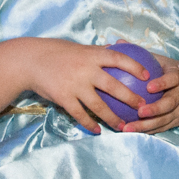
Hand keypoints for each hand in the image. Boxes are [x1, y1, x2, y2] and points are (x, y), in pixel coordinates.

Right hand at [20, 38, 150, 133]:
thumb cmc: (56, 53)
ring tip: (123, 127)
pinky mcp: (64, 98)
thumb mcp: (79, 48)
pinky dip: (90, 124)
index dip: (135, 66)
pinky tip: (97, 130)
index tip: (149, 76)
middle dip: (131, 98)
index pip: (119, 58)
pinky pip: (80, 114)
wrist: (30, 61)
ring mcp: (75, 85)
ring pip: (99, 106)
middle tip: (144, 107)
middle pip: (113, 86)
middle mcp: (86, 70)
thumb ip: (97, 52)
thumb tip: (118, 49)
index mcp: (92, 55)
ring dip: (113, 118)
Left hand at [123, 54, 178, 134]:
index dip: (163, 83)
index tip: (148, 87)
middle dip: (156, 109)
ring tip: (128, 128)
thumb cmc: (170, 72)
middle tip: (139, 111)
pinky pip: (161, 128)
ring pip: (165, 120)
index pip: (173, 79)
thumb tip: (117, 43)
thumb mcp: (161, 61)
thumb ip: (141, 54)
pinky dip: (147, 131)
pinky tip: (130, 132)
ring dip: (147, 125)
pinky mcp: (176, 122)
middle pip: (171, 103)